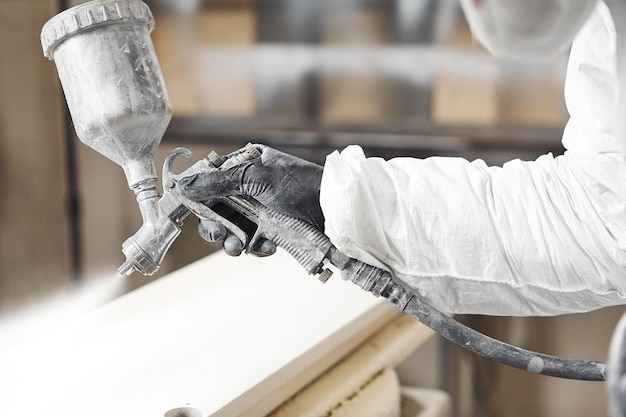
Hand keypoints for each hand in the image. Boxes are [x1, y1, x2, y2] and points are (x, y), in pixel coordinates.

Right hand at [177, 144, 323, 255]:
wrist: (334, 211)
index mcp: (245, 165)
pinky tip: (268, 246)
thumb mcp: (254, 177)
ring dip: (231, 241)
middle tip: (218, 235)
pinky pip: (252, 242)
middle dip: (213, 225)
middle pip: (216, 209)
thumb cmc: (297, 185)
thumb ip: (217, 182)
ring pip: (231, 229)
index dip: (197, 198)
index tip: (187, 212)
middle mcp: (250, 187)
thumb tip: (181, 185)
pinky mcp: (273, 230)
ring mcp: (261, 210)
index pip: (209, 181)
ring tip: (238, 248)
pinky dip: (256, 247)